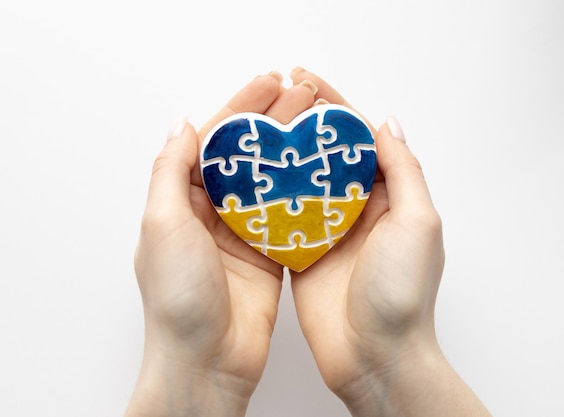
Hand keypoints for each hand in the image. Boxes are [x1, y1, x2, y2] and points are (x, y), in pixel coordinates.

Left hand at [125, 71, 320, 416]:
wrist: (207, 361)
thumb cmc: (177, 299)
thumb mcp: (163, 224)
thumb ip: (171, 170)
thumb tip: (183, 123)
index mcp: (180, 201)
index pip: (215, 141)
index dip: (242, 108)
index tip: (269, 83)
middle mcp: (211, 214)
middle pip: (248, 156)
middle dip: (274, 121)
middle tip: (304, 95)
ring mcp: (242, 233)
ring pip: (271, 180)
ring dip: (292, 151)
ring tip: (318, 124)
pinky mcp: (269, 254)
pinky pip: (288, 214)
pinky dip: (304, 192)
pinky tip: (322, 171)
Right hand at [289, 69, 490, 415]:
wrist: (375, 357)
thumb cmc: (403, 295)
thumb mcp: (416, 222)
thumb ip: (402, 171)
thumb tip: (386, 123)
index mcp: (390, 197)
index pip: (360, 140)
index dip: (334, 108)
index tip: (306, 81)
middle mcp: (359, 210)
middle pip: (327, 155)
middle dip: (303, 123)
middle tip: (274, 95)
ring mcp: (329, 231)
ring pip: (302, 181)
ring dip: (283, 154)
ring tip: (257, 126)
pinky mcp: (302, 252)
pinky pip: (283, 216)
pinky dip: (268, 195)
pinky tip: (250, 173)